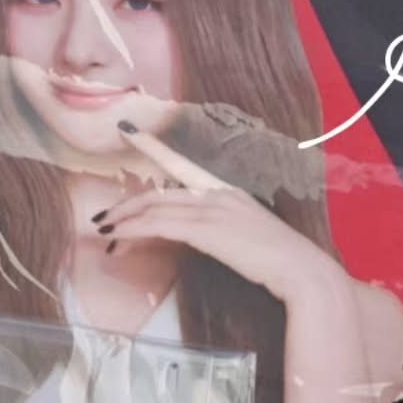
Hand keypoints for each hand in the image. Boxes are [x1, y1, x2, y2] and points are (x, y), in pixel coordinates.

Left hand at [96, 123, 352, 307]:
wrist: (301, 270)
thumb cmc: (278, 262)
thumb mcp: (246, 238)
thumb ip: (221, 231)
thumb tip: (197, 237)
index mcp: (226, 192)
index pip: (181, 165)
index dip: (153, 147)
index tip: (128, 131)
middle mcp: (217, 193)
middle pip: (159, 193)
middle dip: (125, 205)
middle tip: (101, 218)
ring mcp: (213, 209)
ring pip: (154, 208)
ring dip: (123, 221)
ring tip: (103, 233)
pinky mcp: (207, 230)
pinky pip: (159, 226)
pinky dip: (133, 231)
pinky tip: (117, 239)